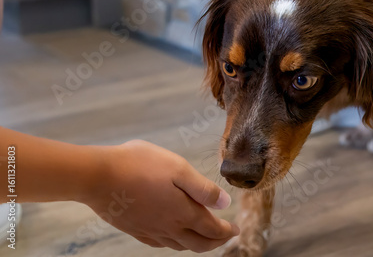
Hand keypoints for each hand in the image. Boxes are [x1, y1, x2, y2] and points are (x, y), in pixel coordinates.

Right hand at [82, 140, 238, 251]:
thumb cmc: (139, 165)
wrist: (98, 176)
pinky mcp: (135, 229)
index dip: (227, 231)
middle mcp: (168, 227)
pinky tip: (172, 237)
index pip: (212, 229)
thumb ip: (203, 189)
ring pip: (180, 245)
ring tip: (204, 237)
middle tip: (226, 237)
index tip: (236, 229)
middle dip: (216, 242)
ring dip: (197, 244)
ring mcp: (150, 230)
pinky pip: (160, 244)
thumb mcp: (178, 168)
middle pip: (199, 243)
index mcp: (182, 212)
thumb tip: (225, 204)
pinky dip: (174, 244)